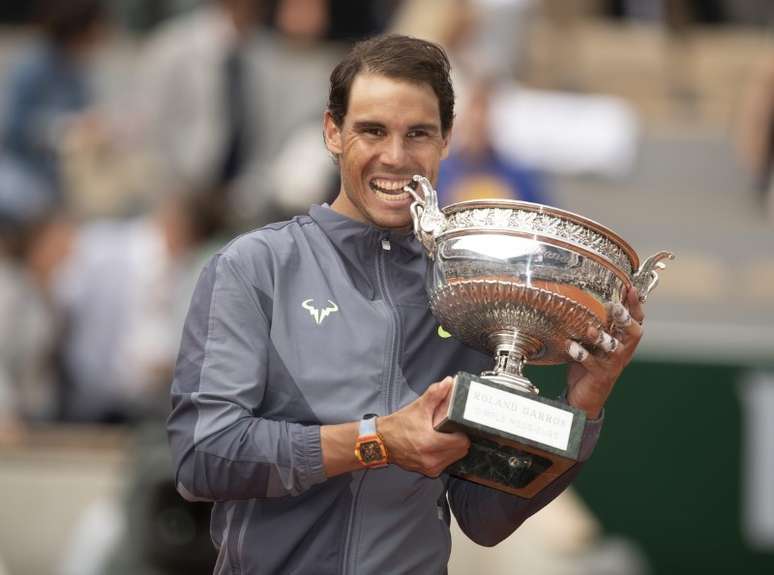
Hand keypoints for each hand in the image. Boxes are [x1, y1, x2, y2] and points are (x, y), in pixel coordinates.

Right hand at [378, 378, 469, 476]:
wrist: (382, 441)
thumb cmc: (399, 425)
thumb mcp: (417, 407)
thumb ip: (435, 394)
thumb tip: (448, 382)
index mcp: (430, 443)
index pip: (462, 442)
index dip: (463, 432)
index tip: (457, 425)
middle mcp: (432, 459)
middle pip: (461, 451)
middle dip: (460, 439)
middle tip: (453, 429)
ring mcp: (430, 467)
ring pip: (455, 458)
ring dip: (454, 448)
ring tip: (447, 436)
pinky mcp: (428, 471)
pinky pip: (446, 463)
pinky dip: (446, 455)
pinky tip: (439, 445)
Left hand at [565, 286, 644, 418]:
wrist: (586, 396)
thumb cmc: (590, 363)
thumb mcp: (594, 341)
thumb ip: (595, 323)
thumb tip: (584, 297)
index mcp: (623, 340)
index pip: (636, 320)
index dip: (635, 305)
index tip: (631, 288)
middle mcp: (623, 351)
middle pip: (633, 333)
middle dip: (624, 319)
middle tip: (614, 307)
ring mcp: (613, 363)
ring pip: (614, 349)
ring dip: (602, 338)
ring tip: (590, 330)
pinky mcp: (600, 375)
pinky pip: (592, 363)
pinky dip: (581, 354)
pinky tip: (570, 346)